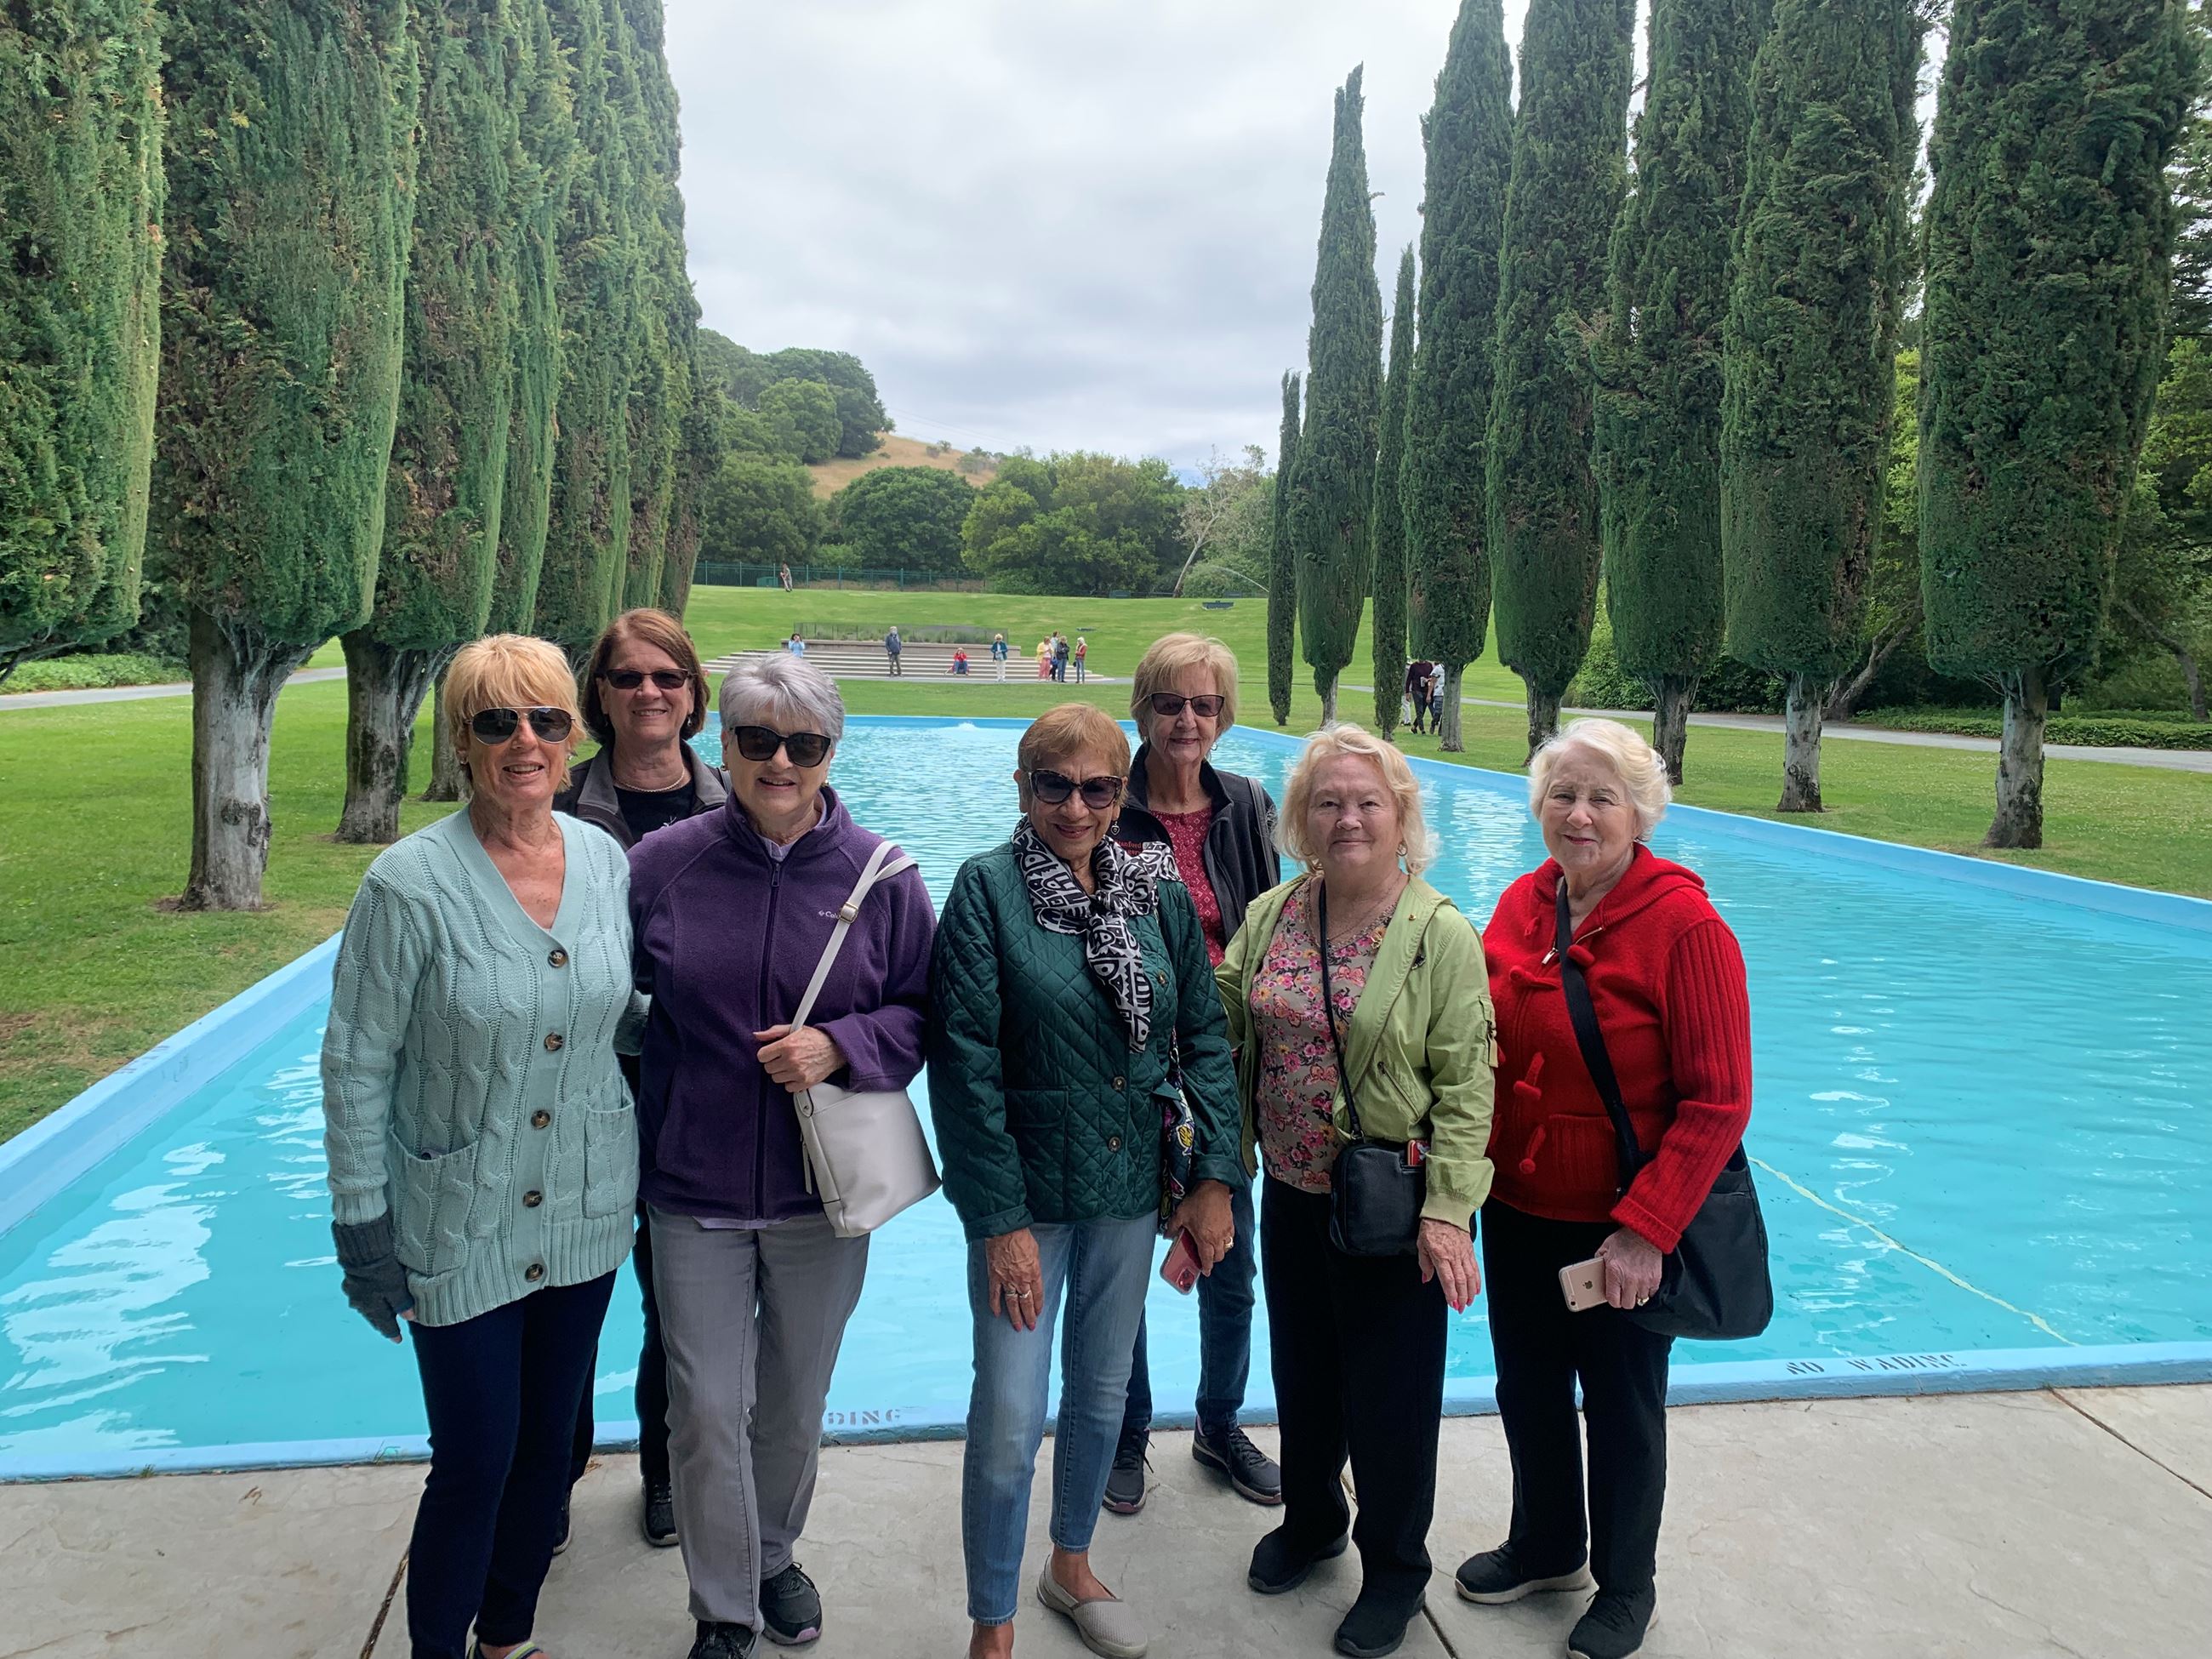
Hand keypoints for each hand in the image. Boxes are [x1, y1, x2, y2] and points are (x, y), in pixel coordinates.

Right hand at [332, 1217, 412, 1342]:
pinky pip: (362, 1295)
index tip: (398, 1340)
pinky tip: (373, 1295)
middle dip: (384, 1323)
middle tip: (392, 1328)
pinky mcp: (351, 1281)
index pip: (384, 1325)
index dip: (393, 1332)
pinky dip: (370, 1298)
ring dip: (376, 1310)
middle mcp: (360, 1303)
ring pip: (367, 1306)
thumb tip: (411, 1318)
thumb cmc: (381, 1269)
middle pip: (375, 1317)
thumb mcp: (396, 1287)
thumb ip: (403, 1303)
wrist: (362, 1250)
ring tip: (384, 1313)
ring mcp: (353, 1292)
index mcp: (372, 1308)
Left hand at [752, 1024, 848, 1091]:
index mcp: (787, 1045)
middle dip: (774, 1063)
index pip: (762, 1056)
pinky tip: (796, 1073)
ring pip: (776, 1079)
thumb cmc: (815, 1038)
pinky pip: (787, 1087)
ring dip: (782, 1073)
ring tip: (791, 1065)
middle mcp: (791, 1059)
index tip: (772, 1053)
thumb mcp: (794, 1029)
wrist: (835, 1049)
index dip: (767, 1054)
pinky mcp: (805, 1082)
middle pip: (768, 1068)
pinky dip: (791, 1082)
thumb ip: (774, 1032)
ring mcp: (798, 1072)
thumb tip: (757, 1035)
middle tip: (784, 1058)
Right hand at [985, 1228, 1043, 1330]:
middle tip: (1031, 1327)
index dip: (1038, 1305)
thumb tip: (1034, 1271)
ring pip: (1012, 1303)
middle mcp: (1021, 1280)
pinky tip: (997, 1314)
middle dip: (1029, 1316)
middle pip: (1026, 1302)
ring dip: (1015, 1316)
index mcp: (1034, 1273)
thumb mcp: (1036, 1251)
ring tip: (1018, 1327)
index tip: (1038, 1313)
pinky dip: (995, 1305)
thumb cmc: (1021, 1236)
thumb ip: (1035, 1265)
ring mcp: (1007, 1280)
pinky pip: (994, 1295)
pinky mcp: (994, 1277)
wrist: (1004, 1230)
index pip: (1037, 1294)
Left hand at [1167, 1181, 1235, 1272]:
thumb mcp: (1180, 1214)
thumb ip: (1172, 1227)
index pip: (1207, 1259)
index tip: (1206, 1272)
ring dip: (1220, 1251)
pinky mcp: (1231, 1223)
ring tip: (1212, 1247)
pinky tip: (1219, 1235)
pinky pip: (1230, 1237)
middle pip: (1219, 1257)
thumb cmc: (1197, 1201)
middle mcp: (1217, 1238)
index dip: (1206, 1267)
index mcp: (1204, 1239)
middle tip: (1207, 1258)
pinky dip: (1226, 1240)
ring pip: (1226, 1248)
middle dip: (1213, 1260)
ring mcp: (1226, 1231)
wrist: (1213, 1187)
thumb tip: (1167, 1235)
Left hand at [1416, 1218, 1479, 1311]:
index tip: (1452, 1304)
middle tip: (1461, 1308)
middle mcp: (1454, 1256)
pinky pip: (1475, 1268)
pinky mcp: (1469, 1250)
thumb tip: (1426, 1278)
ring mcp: (1464, 1253)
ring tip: (1470, 1302)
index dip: (1451, 1294)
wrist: (1446, 1211)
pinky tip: (1477, 1288)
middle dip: (1462, 1297)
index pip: (1448, 1279)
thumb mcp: (1421, 1245)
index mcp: (1441, 1255)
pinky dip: (1477, 1280)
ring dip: (1471, 1291)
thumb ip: (1424, 1264)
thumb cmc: (1432, 1226)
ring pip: (1470, 1276)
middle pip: (1461, 1281)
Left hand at [1596, 1225, 1663, 1309]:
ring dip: (1636, 1294)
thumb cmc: (1625, 1239)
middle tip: (1623, 1292)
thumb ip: (1599, 1261)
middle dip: (1624, 1300)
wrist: (1645, 1233)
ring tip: (1633, 1285)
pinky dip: (1647, 1290)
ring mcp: (1643, 1280)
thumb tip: (1595, 1271)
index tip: (1613, 1296)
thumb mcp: (1605, 1247)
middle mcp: (1629, 1279)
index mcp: (1614, 1272)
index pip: (1613, 1300)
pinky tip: (1642, 1282)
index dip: (1612, 1300)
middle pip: (1627, 1304)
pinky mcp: (1655, 1279)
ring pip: (1640, 1300)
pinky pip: (1651, 1294)